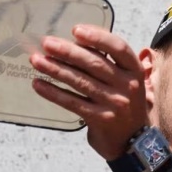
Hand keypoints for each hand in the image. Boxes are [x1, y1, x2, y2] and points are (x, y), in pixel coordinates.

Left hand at [29, 25, 148, 160]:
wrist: (132, 141)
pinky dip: (53, 93)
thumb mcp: (127, 80)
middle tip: (46, 43)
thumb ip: (110, 62)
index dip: (97, 37)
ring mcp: (114, 103)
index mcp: (135, 70)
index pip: (118, 47)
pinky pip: (72, 102)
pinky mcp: (99, 119)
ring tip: (36, 61)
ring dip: (55, 69)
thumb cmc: (125, 103)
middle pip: (94, 63)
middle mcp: (127, 85)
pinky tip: (39, 84)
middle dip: (67, 51)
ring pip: (80, 81)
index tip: (76, 30)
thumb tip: (76, 42)